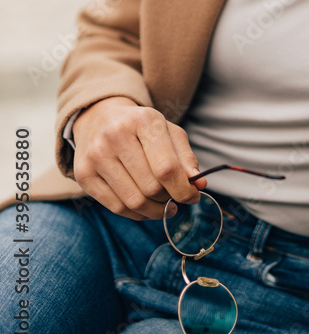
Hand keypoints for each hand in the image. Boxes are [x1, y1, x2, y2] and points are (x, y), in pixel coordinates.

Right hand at [71, 96, 207, 220]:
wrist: (99, 119)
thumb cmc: (141, 128)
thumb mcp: (168, 132)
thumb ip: (186, 158)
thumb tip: (198, 185)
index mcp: (144, 120)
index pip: (167, 167)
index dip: (183, 189)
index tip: (192, 197)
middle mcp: (116, 135)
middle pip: (151, 187)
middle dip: (169, 198)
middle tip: (175, 198)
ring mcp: (96, 155)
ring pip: (134, 201)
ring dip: (155, 211)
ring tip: (163, 206)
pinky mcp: (83, 174)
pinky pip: (116, 208)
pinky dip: (136, 214)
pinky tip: (145, 208)